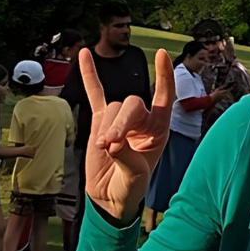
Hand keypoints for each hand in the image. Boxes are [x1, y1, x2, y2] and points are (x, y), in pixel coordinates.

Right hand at [81, 47, 172, 222]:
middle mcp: (142, 120)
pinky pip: (96, 95)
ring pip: (112, 108)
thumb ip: (126, 159)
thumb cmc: (130, 187)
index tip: (161, 54)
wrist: (111, 196)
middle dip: (120, 123)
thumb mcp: (134, 177)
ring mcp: (120, 119)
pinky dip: (90, 76)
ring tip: (103, 148)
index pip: (164, 97)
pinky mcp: (100, 121)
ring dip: (106, 127)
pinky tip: (84, 54)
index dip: (164, 77)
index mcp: (159, 129)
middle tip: (110, 144)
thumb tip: (112, 143)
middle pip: (131, 104)